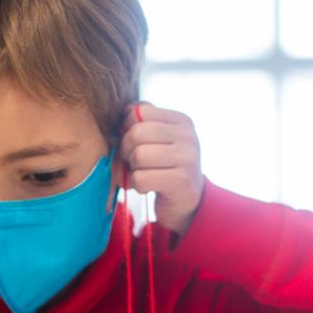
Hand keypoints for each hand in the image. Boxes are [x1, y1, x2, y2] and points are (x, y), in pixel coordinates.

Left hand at [119, 102, 203, 235]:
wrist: (187, 201)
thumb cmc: (165, 167)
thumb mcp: (158, 140)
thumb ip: (143, 121)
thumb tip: (124, 111)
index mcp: (180, 120)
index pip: (138, 112)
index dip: (126, 129)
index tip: (133, 144)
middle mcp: (188, 136)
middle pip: (136, 133)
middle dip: (126, 150)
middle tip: (133, 162)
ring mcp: (187, 158)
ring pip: (138, 156)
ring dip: (133, 169)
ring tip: (142, 174)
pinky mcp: (181, 181)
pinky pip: (141, 179)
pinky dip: (137, 186)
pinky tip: (147, 187)